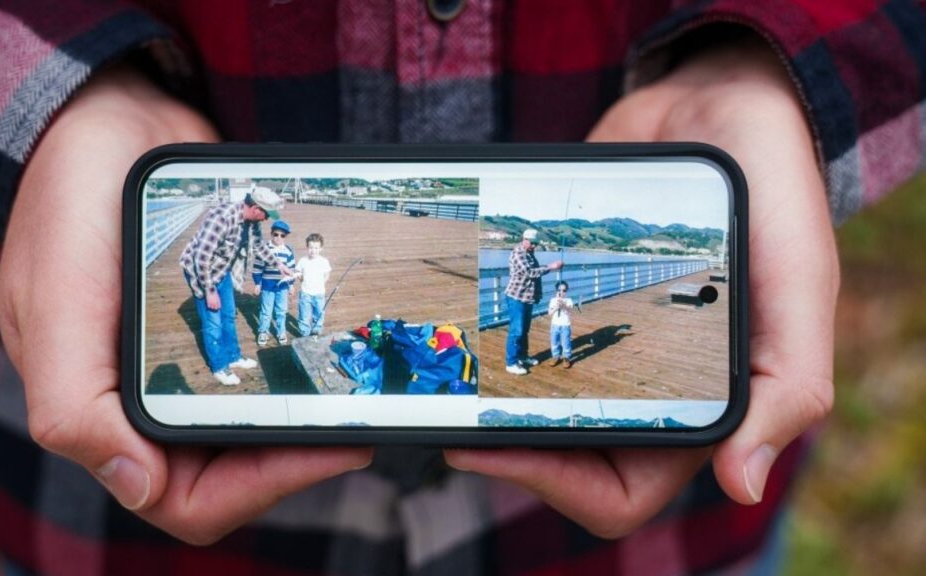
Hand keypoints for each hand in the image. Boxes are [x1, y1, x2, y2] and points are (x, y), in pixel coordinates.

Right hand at [0, 66, 371, 544]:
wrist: (112, 118)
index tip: (321, 446)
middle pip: (231, 470)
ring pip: (255, 422)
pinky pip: (268, 365)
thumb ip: (73, 400)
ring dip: (305, 416)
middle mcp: (148, 394)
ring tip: (358, 395)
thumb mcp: (55, 297)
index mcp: (103, 408)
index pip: (184, 495)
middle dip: (294, 457)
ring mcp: (187, 358)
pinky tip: (337, 349)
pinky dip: (302, 366)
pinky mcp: (222, 317)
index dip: (254, 486)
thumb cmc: (70, 200)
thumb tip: (136, 484)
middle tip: (357, 426)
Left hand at [447, 36, 837, 536]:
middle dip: (509, 446)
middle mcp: (648, 382)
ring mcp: (604, 337)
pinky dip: (491, 336)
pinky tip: (459, 319)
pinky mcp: (570, 292)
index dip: (558, 483)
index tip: (490, 446)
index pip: (623, 486)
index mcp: (702, 403)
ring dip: (491, 399)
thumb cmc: (773, 193)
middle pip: (565, 454)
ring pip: (536, 402)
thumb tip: (742, 485)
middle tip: (451, 414)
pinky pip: (523, 334)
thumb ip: (788, 385)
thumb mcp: (798, 283)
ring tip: (446, 375)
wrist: (714, 103)